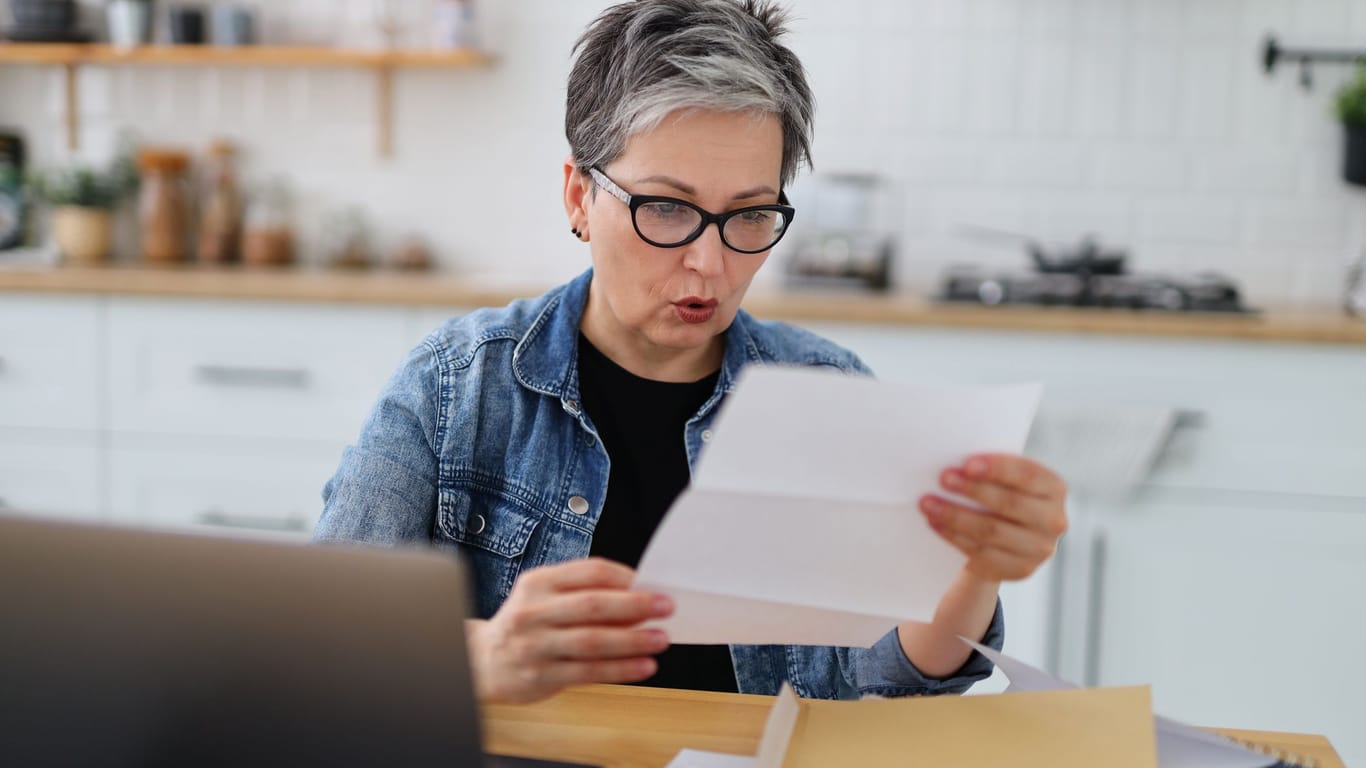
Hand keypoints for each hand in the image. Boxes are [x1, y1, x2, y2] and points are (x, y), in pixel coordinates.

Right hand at [465, 557, 673, 703]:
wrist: (483, 661)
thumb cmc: (527, 624)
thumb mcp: (544, 596)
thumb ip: (583, 591)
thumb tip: (638, 595)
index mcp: (538, 583)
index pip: (589, 572)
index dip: (624, 577)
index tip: (651, 583)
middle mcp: (534, 612)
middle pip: (592, 606)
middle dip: (635, 605)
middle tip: (665, 607)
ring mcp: (536, 645)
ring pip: (592, 641)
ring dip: (632, 640)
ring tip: (660, 639)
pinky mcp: (542, 676)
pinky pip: (588, 672)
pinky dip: (620, 669)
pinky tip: (642, 666)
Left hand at [919, 454, 1067, 581]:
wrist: (1007, 541)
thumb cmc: (1002, 496)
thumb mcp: (1006, 480)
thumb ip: (992, 470)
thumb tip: (955, 463)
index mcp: (1055, 489)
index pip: (1028, 475)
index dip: (998, 468)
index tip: (966, 464)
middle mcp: (1054, 521)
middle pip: (1009, 504)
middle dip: (972, 490)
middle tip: (943, 479)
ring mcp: (1039, 549)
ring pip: (991, 531)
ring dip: (955, 515)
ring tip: (927, 503)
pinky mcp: (1019, 570)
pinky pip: (982, 553)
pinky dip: (954, 536)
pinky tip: (935, 523)